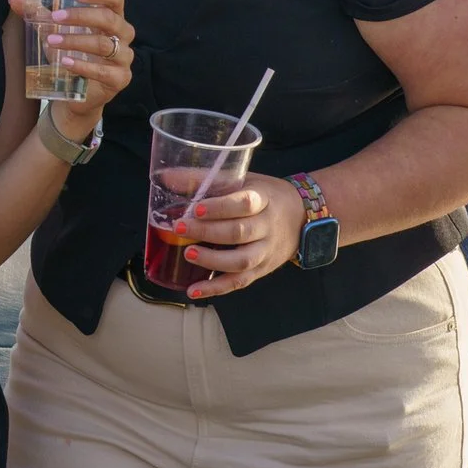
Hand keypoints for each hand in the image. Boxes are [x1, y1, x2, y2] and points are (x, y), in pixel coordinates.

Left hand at [10, 0, 133, 141]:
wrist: (79, 94)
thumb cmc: (72, 54)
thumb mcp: (56, 31)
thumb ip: (38, 14)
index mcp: (113, 17)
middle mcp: (123, 35)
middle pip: (109, 19)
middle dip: (80, 16)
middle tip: (55, 18)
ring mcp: (124, 58)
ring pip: (104, 45)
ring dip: (75, 41)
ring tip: (52, 41)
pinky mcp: (120, 79)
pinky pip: (103, 71)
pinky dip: (82, 66)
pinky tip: (64, 62)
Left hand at [163, 173, 302, 298]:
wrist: (302, 217)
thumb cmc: (264, 195)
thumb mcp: (242, 180)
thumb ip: (205, 179)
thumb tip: (165, 177)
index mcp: (263, 199)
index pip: (245, 203)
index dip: (220, 207)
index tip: (196, 208)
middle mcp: (267, 227)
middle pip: (239, 232)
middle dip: (207, 232)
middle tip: (180, 228)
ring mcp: (266, 251)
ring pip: (241, 261)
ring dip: (212, 260)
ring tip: (188, 254)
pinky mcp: (261, 270)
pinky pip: (239, 282)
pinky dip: (216, 288)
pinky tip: (194, 289)